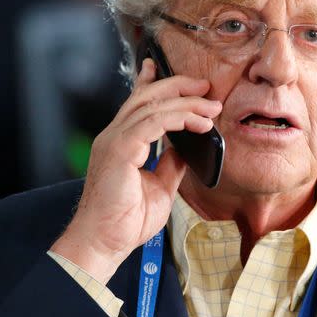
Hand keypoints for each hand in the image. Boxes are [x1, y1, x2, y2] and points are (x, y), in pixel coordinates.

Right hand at [50, 58, 222, 282]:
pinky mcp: (120, 150)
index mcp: (121, 143)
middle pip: (146, 96)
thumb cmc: (125, 221)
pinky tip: (199, 123)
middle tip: (206, 86)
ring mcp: (114, 141)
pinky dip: (180, 118)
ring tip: (212, 107)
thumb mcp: (160, 187)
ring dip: (187, 103)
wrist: (104, 243)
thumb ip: (171, 164)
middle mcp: (114, 136)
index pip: (137, 103)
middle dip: (178, 86)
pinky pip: (154, 123)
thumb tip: (189, 149)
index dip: (152, 82)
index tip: (176, 74)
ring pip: (153, 105)